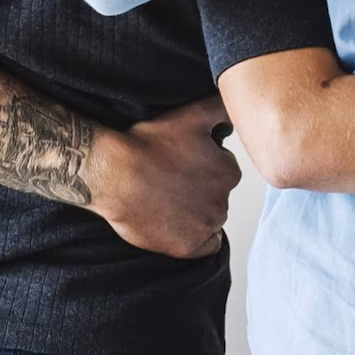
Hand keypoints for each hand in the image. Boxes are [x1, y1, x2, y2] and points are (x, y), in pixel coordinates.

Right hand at [86, 96, 243, 257]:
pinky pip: (204, 245)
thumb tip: (242, 107)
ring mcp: (205, 226)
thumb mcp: (192, 114)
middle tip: (171, 179)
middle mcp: (223, 201)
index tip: (182, 161)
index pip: (224, 170)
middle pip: (217, 196)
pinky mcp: (187, 247)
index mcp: (229, 171)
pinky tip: (174, 222)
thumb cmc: (147, 143)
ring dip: (196, 211)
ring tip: (166, 198)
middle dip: (200, 189)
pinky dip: (194, 237)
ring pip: (210, 219)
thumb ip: (224, 108)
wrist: (112, 173)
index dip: (202, 164)